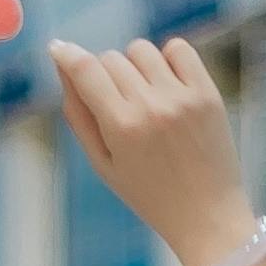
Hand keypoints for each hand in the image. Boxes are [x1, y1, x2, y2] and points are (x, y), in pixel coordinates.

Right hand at [51, 37, 253, 265]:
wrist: (208, 216)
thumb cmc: (149, 195)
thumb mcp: (103, 163)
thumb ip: (78, 114)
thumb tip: (62, 66)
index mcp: (121, 127)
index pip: (84, 69)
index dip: (65, 54)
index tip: (57, 49)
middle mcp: (151, 107)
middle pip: (110, 59)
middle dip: (104, 76)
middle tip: (118, 106)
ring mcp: (182, 98)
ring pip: (141, 50)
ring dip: (134, 66)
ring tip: (145, 97)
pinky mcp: (208, 94)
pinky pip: (179, 49)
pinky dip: (168, 57)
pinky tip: (168, 83)